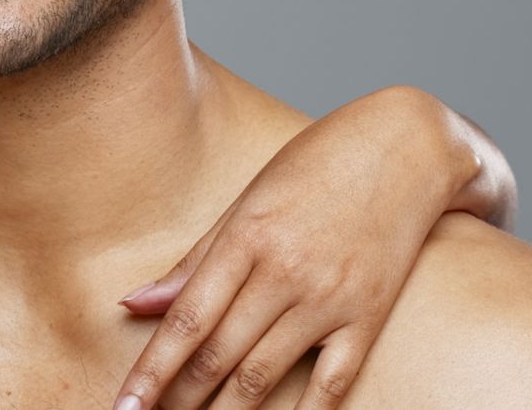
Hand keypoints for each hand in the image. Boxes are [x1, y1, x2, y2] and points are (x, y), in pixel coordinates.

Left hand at [111, 86, 511, 409]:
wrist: (406, 148)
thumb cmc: (315, 166)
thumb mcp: (245, 202)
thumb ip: (193, 261)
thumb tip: (133, 304)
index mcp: (245, 238)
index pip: (186, 320)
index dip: (151, 370)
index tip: (125, 406)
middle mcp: (284, 273)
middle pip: (218, 355)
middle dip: (179, 399)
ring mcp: (329, 299)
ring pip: (264, 375)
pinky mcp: (367, 317)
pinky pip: (330, 383)